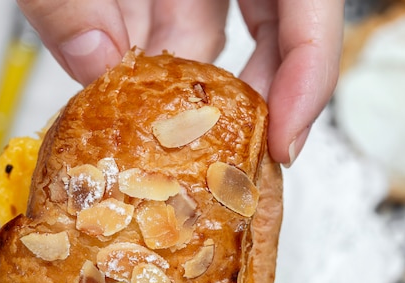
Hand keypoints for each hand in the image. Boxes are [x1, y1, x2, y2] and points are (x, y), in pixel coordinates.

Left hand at [16, 0, 343, 164]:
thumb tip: (93, 61)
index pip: (310, 5)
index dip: (310, 75)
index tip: (284, 139)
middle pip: (275, 28)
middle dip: (243, 92)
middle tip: (217, 147)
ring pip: (212, 26)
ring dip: (179, 74)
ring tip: (147, 108)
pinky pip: (172, 10)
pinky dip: (146, 44)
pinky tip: (120, 63)